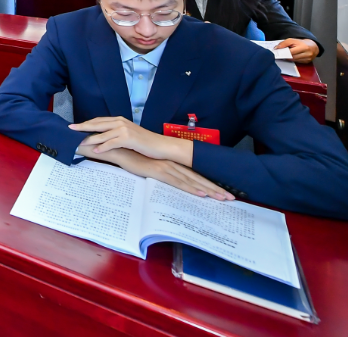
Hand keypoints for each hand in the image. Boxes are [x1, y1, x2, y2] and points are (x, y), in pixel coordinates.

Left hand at [71, 116, 193, 164]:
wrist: (161, 146)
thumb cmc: (145, 142)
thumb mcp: (129, 135)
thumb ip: (116, 134)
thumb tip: (103, 137)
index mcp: (120, 120)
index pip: (99, 120)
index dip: (87, 123)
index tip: (75, 126)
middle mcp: (120, 122)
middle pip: (97, 124)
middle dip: (83, 127)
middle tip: (70, 129)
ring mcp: (124, 130)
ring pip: (102, 134)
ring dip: (90, 139)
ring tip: (79, 143)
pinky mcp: (128, 139)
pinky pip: (111, 143)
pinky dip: (102, 147)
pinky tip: (95, 151)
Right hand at [89, 147, 233, 200]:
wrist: (115, 150)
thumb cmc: (129, 158)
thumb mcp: (147, 169)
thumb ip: (158, 174)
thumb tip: (167, 184)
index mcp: (171, 164)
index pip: (194, 175)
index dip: (209, 184)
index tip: (223, 192)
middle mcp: (172, 164)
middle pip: (198, 178)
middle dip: (215, 188)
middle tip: (232, 198)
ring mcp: (166, 167)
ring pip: (192, 181)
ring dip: (209, 189)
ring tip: (223, 198)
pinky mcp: (158, 171)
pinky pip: (178, 182)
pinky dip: (191, 188)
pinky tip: (201, 194)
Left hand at [276, 38, 319, 63]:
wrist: (313, 46)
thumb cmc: (302, 43)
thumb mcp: (293, 40)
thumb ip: (284, 43)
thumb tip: (277, 48)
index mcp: (304, 47)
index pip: (291, 52)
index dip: (284, 52)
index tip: (278, 52)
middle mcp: (307, 54)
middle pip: (292, 57)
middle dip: (286, 55)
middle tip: (282, 53)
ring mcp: (307, 59)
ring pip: (294, 60)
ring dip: (289, 58)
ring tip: (288, 54)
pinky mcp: (307, 62)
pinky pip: (297, 62)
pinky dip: (293, 59)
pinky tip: (293, 56)